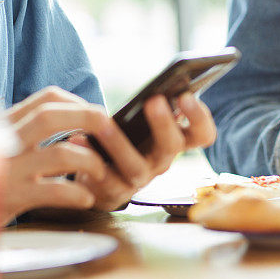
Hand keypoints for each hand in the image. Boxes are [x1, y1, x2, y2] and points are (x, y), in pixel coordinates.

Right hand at [2, 87, 109, 222]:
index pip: (46, 98)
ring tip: (100, 173)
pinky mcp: (10, 200)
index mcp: (2, 124)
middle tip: (112, 135)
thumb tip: (76, 134)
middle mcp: (2, 141)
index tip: (95, 117)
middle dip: (90, 120)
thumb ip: (24, 136)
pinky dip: (77, 193)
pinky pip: (54, 191)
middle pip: (52, 116)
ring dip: (90, 161)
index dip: (79, 103)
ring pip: (60, 154)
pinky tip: (85, 199)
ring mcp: (6, 171)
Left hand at [69, 92, 216, 210]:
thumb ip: (153, 104)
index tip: (187, 95)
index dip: (199, 117)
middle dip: (164, 123)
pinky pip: (104, 177)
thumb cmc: (127, 137)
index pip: (203, 134)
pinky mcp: (114, 192)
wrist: (101, 177)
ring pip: (136, 166)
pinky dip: (90, 155)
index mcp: (176, 140)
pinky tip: (77, 137)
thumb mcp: (143, 120)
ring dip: (119, 143)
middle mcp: (163, 160)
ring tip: (103, 122)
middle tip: (154, 100)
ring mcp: (141, 179)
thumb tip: (156, 86)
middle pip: (173, 145)